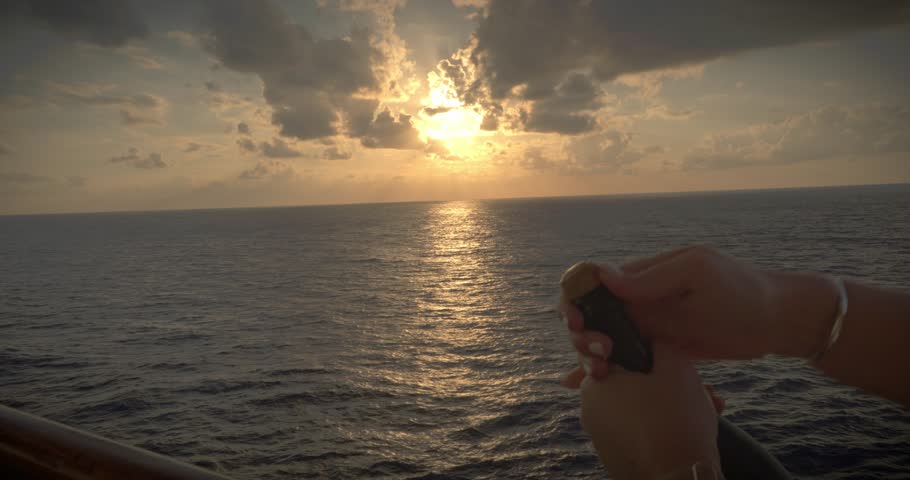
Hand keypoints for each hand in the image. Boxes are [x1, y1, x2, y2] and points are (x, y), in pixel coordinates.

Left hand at [563, 343, 722, 479]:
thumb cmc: (675, 420)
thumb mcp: (675, 367)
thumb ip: (661, 344)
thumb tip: (654, 340)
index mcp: (595, 383)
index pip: (622, 356)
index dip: (654, 359)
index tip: (675, 365)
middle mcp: (590, 409)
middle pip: (635, 384)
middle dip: (669, 385)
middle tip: (699, 390)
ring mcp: (601, 436)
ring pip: (642, 409)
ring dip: (671, 406)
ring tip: (705, 409)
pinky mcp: (615, 457)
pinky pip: (641, 432)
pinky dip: (664, 428)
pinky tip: (692, 429)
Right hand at [564, 245, 836, 360]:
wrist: (777, 321)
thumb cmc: (742, 290)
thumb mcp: (698, 274)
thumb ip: (652, 276)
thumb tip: (603, 276)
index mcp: (641, 274)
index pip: (590, 281)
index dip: (575, 299)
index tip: (579, 322)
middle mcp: (636, 299)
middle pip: (588, 314)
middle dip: (581, 334)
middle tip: (602, 355)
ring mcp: (645, 325)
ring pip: (600, 339)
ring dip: (587, 355)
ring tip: (602, 374)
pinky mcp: (656, 350)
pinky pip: (621, 358)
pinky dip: (599, 369)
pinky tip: (578, 385)